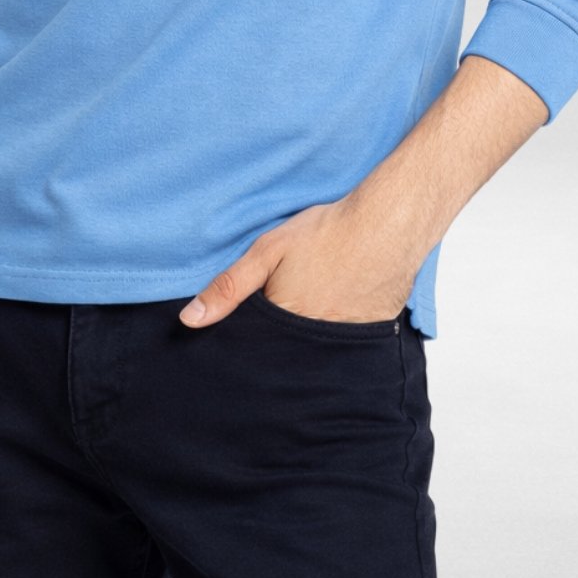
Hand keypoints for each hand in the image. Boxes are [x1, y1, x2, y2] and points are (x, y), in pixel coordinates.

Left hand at [178, 195, 419, 327]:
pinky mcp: (369, 335)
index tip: (249, 324)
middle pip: (285, 352)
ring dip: (308, 337)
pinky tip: (339, 305)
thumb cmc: (326, 233)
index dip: (249, 336)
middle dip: (278, 340)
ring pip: (314, 350)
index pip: (256, 346)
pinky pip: (345, 344)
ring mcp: (343, 340)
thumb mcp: (268, 250)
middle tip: (289, 302)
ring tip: (315, 302)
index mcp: (284, 323)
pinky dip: (337, 331)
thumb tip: (190, 321)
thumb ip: (229, 287)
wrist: (387, 225)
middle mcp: (313, 341)